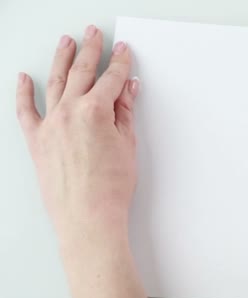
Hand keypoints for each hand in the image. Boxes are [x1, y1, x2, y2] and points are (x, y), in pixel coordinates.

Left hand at [16, 25, 138, 243]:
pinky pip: (25, 110)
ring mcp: (49, 124)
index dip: (120, 63)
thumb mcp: (127, 146)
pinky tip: (24, 78)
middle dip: (90, 50)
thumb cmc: (110, 188)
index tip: (123, 51)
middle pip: (82, 72)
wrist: (87, 218)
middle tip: (93, 34)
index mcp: (95, 111)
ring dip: (61, 59)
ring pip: (55, 83)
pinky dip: (23, 92)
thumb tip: (127, 90)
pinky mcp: (36, 140)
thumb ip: (125, 113)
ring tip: (66, 43)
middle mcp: (69, 112)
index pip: (111, 79)